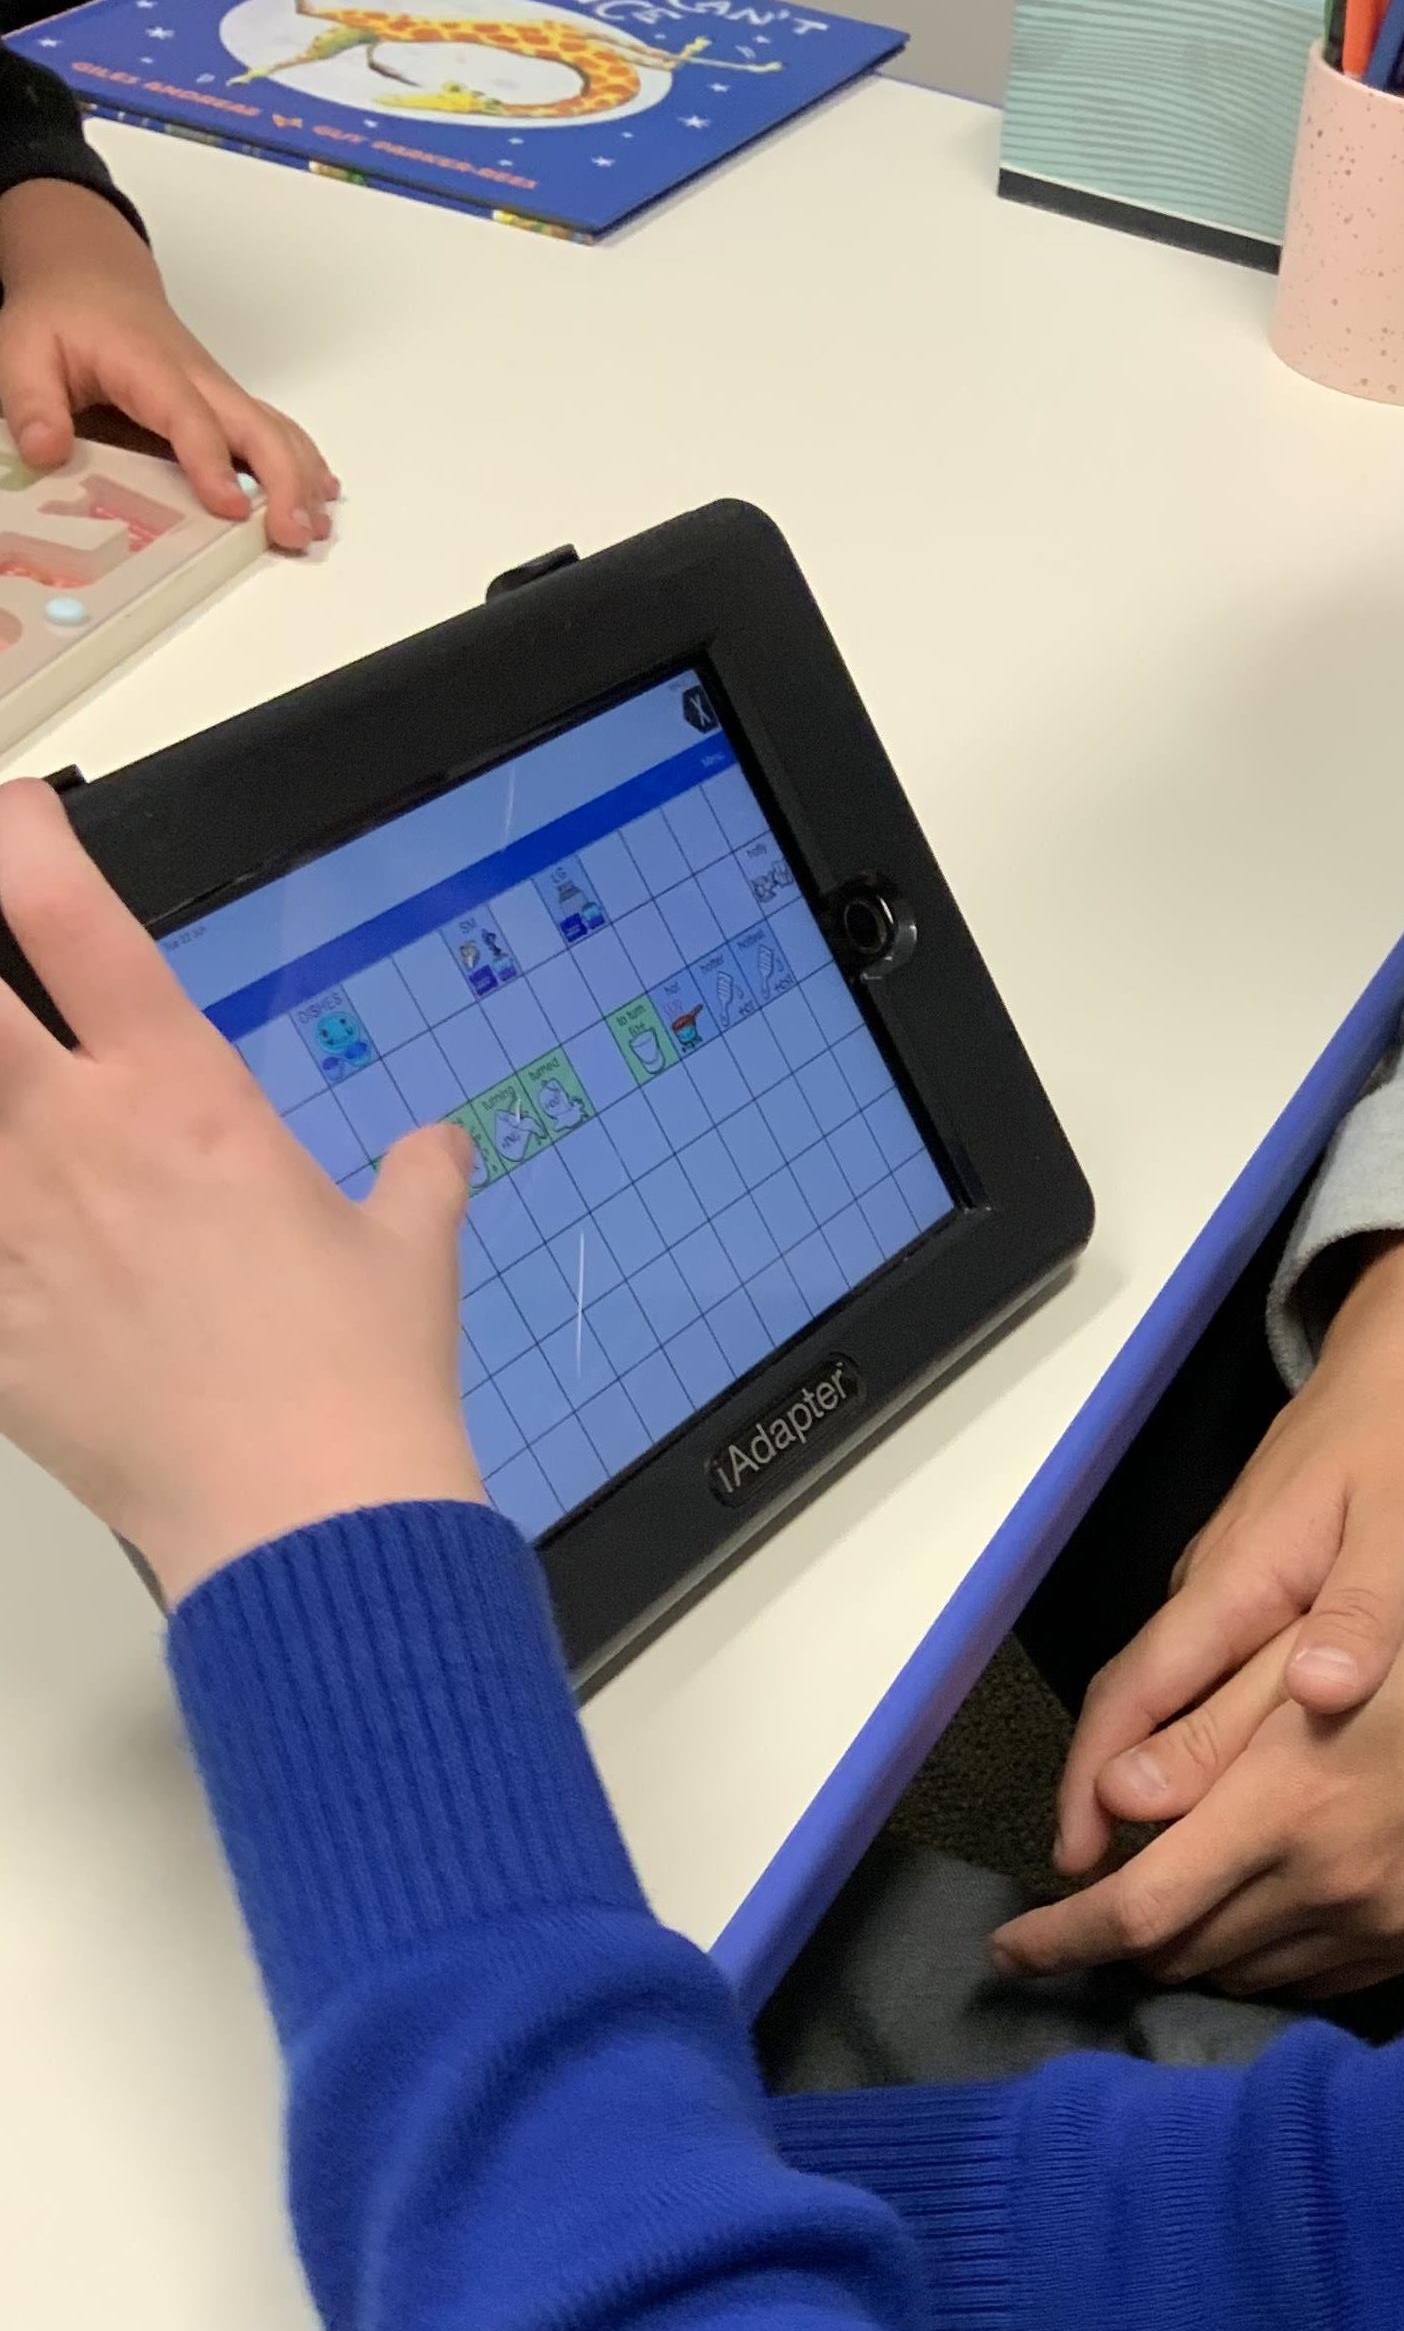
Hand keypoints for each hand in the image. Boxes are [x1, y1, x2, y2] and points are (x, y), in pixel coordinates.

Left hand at [0, 180, 337, 550]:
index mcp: (150, 367)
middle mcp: (200, 381)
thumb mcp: (22, 351)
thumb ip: (32, 403)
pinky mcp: (230, 407)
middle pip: (258, 429)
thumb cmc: (64, 318)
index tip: (230, 506)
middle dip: (284, 482)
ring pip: (279, 433)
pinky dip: (306, 465)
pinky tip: (321, 495)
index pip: (190, 419)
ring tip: (314, 528)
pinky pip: (279, 433)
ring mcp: (222, 394)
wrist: (92, 283)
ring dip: (303, 480)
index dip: (213, 464)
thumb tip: (46, 451)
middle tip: (294, 532)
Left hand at [0, 779, 480, 1603]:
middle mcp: (77, 1142)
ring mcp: (10, 1232)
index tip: (19, 819)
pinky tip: (12, 1238)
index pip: (74, 921)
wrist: (305, 1511)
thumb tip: (432, 1147)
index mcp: (188, 1100)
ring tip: (10, 1094)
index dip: (26, 843)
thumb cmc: (359, 1375)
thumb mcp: (410, 1250)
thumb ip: (417, 1176)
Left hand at [996, 1551, 1403, 1998]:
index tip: (1013, 1944)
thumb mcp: (1315, 1656)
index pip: (1140, 1911)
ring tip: (1179, 1902)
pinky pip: (1319, 1978)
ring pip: (1248, 1973)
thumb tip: (1110, 1807)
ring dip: (1196, 1948)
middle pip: (1185, 1953)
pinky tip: (1266, 1913)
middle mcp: (1328, 1887)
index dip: (1063, 1938)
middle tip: (1095, 1904)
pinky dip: (1270, 1956)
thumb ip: (1208, 1734)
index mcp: (1286, 1809)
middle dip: (1125, 1938)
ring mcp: (1386, 1925)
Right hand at [1050, 1233, 1403, 1873]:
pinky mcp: (1263, 1574)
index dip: (1099, 1783)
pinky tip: (1228, 1780)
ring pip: (1173, 1688)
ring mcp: (1234, 1576)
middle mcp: (1216, 1583)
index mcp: (1242, 1578)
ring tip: (1163, 1862)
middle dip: (1108, 1796)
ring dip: (1153, 1771)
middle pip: (1138, 1702)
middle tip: (1102, 1894)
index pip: (1141, 1693)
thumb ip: (1364, 1611)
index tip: (1079, 1865)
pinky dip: (1198, 1733)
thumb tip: (1314, 1702)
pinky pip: (1210, 1668)